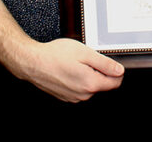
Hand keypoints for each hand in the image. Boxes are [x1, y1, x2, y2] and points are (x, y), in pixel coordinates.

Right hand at [0, 0, 124, 103]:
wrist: (32, 62)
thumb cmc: (55, 55)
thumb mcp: (85, 53)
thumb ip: (104, 63)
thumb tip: (119, 71)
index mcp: (91, 84)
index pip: (116, 82)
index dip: (116, 70)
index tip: (109, 61)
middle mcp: (84, 95)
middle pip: (103, 84)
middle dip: (100, 72)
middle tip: (87, 58)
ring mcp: (73, 97)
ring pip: (90, 86)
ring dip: (88, 75)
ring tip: (75, 62)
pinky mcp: (65, 96)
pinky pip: (79, 88)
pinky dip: (78, 79)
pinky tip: (68, 69)